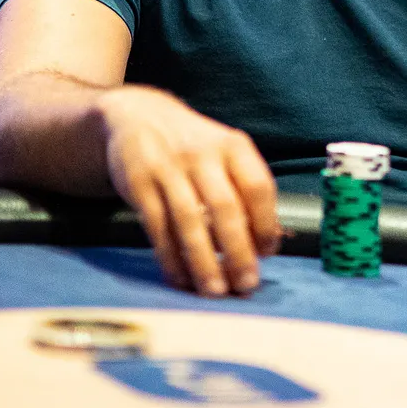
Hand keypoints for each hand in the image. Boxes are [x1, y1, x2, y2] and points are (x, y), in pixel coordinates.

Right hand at [98, 86, 280, 296]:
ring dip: (203, 261)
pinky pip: (157, 227)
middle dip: (238, 251)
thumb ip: (245, 191)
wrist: (137, 116)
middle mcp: (202, 154)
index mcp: (233, 146)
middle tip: (246, 284)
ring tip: (215, 290)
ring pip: (189, 222)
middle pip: (225, 208)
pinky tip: (181, 278)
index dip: (266, 223)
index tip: (268, 253)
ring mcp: (168, 168)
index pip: (258, 186)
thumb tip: (268, 242)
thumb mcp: (224, 154)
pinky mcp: (139, 183)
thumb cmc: (194, 148)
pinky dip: (170, 257)